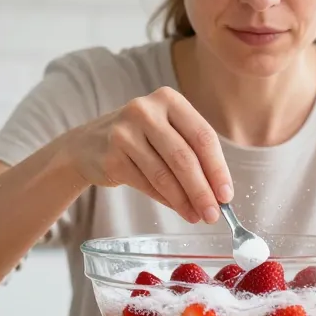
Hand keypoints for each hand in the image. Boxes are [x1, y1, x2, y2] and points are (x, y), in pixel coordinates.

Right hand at [61, 86, 233, 223]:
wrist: (88, 144)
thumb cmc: (141, 139)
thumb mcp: (167, 132)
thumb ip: (193, 155)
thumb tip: (219, 195)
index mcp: (169, 99)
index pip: (203, 136)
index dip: (218, 168)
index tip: (227, 195)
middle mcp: (145, 111)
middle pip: (184, 157)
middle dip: (202, 190)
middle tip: (213, 214)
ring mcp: (125, 133)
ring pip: (164, 174)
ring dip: (184, 201)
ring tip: (197, 216)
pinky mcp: (111, 157)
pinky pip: (146, 184)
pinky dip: (166, 200)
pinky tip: (177, 208)